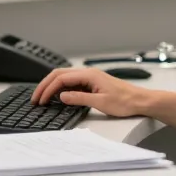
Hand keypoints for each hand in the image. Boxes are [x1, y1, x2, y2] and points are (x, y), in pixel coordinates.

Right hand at [30, 68, 150, 117]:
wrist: (140, 101)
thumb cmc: (125, 101)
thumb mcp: (100, 103)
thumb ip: (79, 98)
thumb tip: (61, 96)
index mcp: (89, 75)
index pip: (61, 78)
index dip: (48, 89)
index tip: (40, 100)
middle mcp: (88, 73)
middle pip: (59, 74)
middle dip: (45, 85)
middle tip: (35, 98)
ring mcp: (90, 77)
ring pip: (64, 77)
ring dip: (52, 86)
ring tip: (42, 97)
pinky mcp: (92, 83)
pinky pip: (72, 82)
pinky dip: (61, 87)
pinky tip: (57, 96)